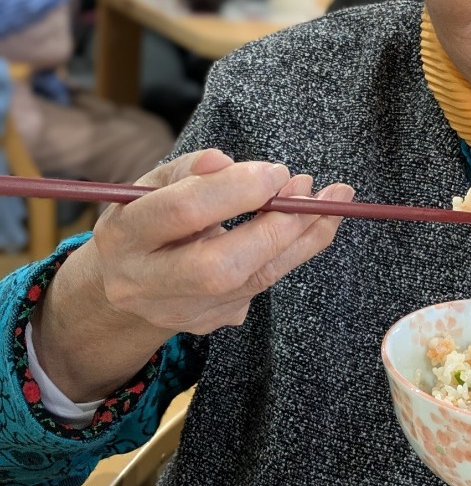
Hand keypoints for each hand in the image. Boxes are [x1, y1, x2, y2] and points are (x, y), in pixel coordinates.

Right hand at [32, 150, 353, 400]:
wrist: (124, 281)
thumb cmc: (145, 217)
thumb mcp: (151, 185)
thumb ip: (187, 170)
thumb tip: (224, 161)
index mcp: (122, 236)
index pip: (182, 212)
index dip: (236, 190)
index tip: (276, 171)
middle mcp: (144, 284)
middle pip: (220, 266)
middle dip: (275, 227)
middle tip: (309, 190)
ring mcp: (178, 312)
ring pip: (252, 282)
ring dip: (301, 238)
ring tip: (332, 201)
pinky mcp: (207, 323)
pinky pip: (260, 288)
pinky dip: (294, 252)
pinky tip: (315, 224)